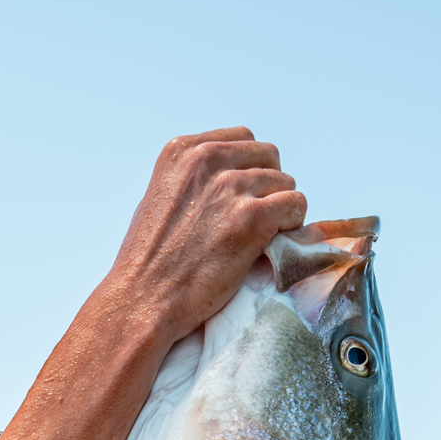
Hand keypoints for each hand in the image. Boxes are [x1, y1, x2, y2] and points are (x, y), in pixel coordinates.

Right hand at [106, 128, 307, 347]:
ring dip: (280, 210)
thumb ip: (191, 181)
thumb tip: (222, 182)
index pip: (242, 140)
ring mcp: (231, 187)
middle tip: (256, 220)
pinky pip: (296, 206)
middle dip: (267, 187)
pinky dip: (292, 225)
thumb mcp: (158, 198)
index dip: (249, 170)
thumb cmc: (147, 263)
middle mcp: (207, 160)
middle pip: (268, 157)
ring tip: (260, 238)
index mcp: (183, 151)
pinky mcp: (252, 217)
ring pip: (285, 184)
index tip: (242, 198)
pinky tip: (273, 245)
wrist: (144, 299)